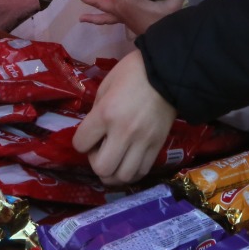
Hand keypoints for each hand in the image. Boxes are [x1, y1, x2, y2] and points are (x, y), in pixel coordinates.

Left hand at [67, 0, 190, 34]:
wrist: (164, 45)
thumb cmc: (166, 23)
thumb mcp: (173, 4)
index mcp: (129, 1)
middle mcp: (120, 8)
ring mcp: (120, 16)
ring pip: (101, 11)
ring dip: (89, 6)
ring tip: (73, 2)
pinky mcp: (124, 21)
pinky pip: (108, 20)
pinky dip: (99, 19)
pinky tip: (87, 19)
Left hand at [73, 50, 176, 184]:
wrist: (168, 73)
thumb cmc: (132, 73)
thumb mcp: (106, 86)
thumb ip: (97, 111)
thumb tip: (94, 133)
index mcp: (106, 113)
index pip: (80, 144)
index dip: (81, 142)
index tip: (88, 136)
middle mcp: (124, 132)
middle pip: (102, 168)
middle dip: (95, 163)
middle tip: (100, 150)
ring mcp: (143, 142)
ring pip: (123, 176)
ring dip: (113, 172)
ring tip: (115, 159)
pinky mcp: (158, 146)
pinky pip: (142, 172)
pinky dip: (131, 172)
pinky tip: (128, 163)